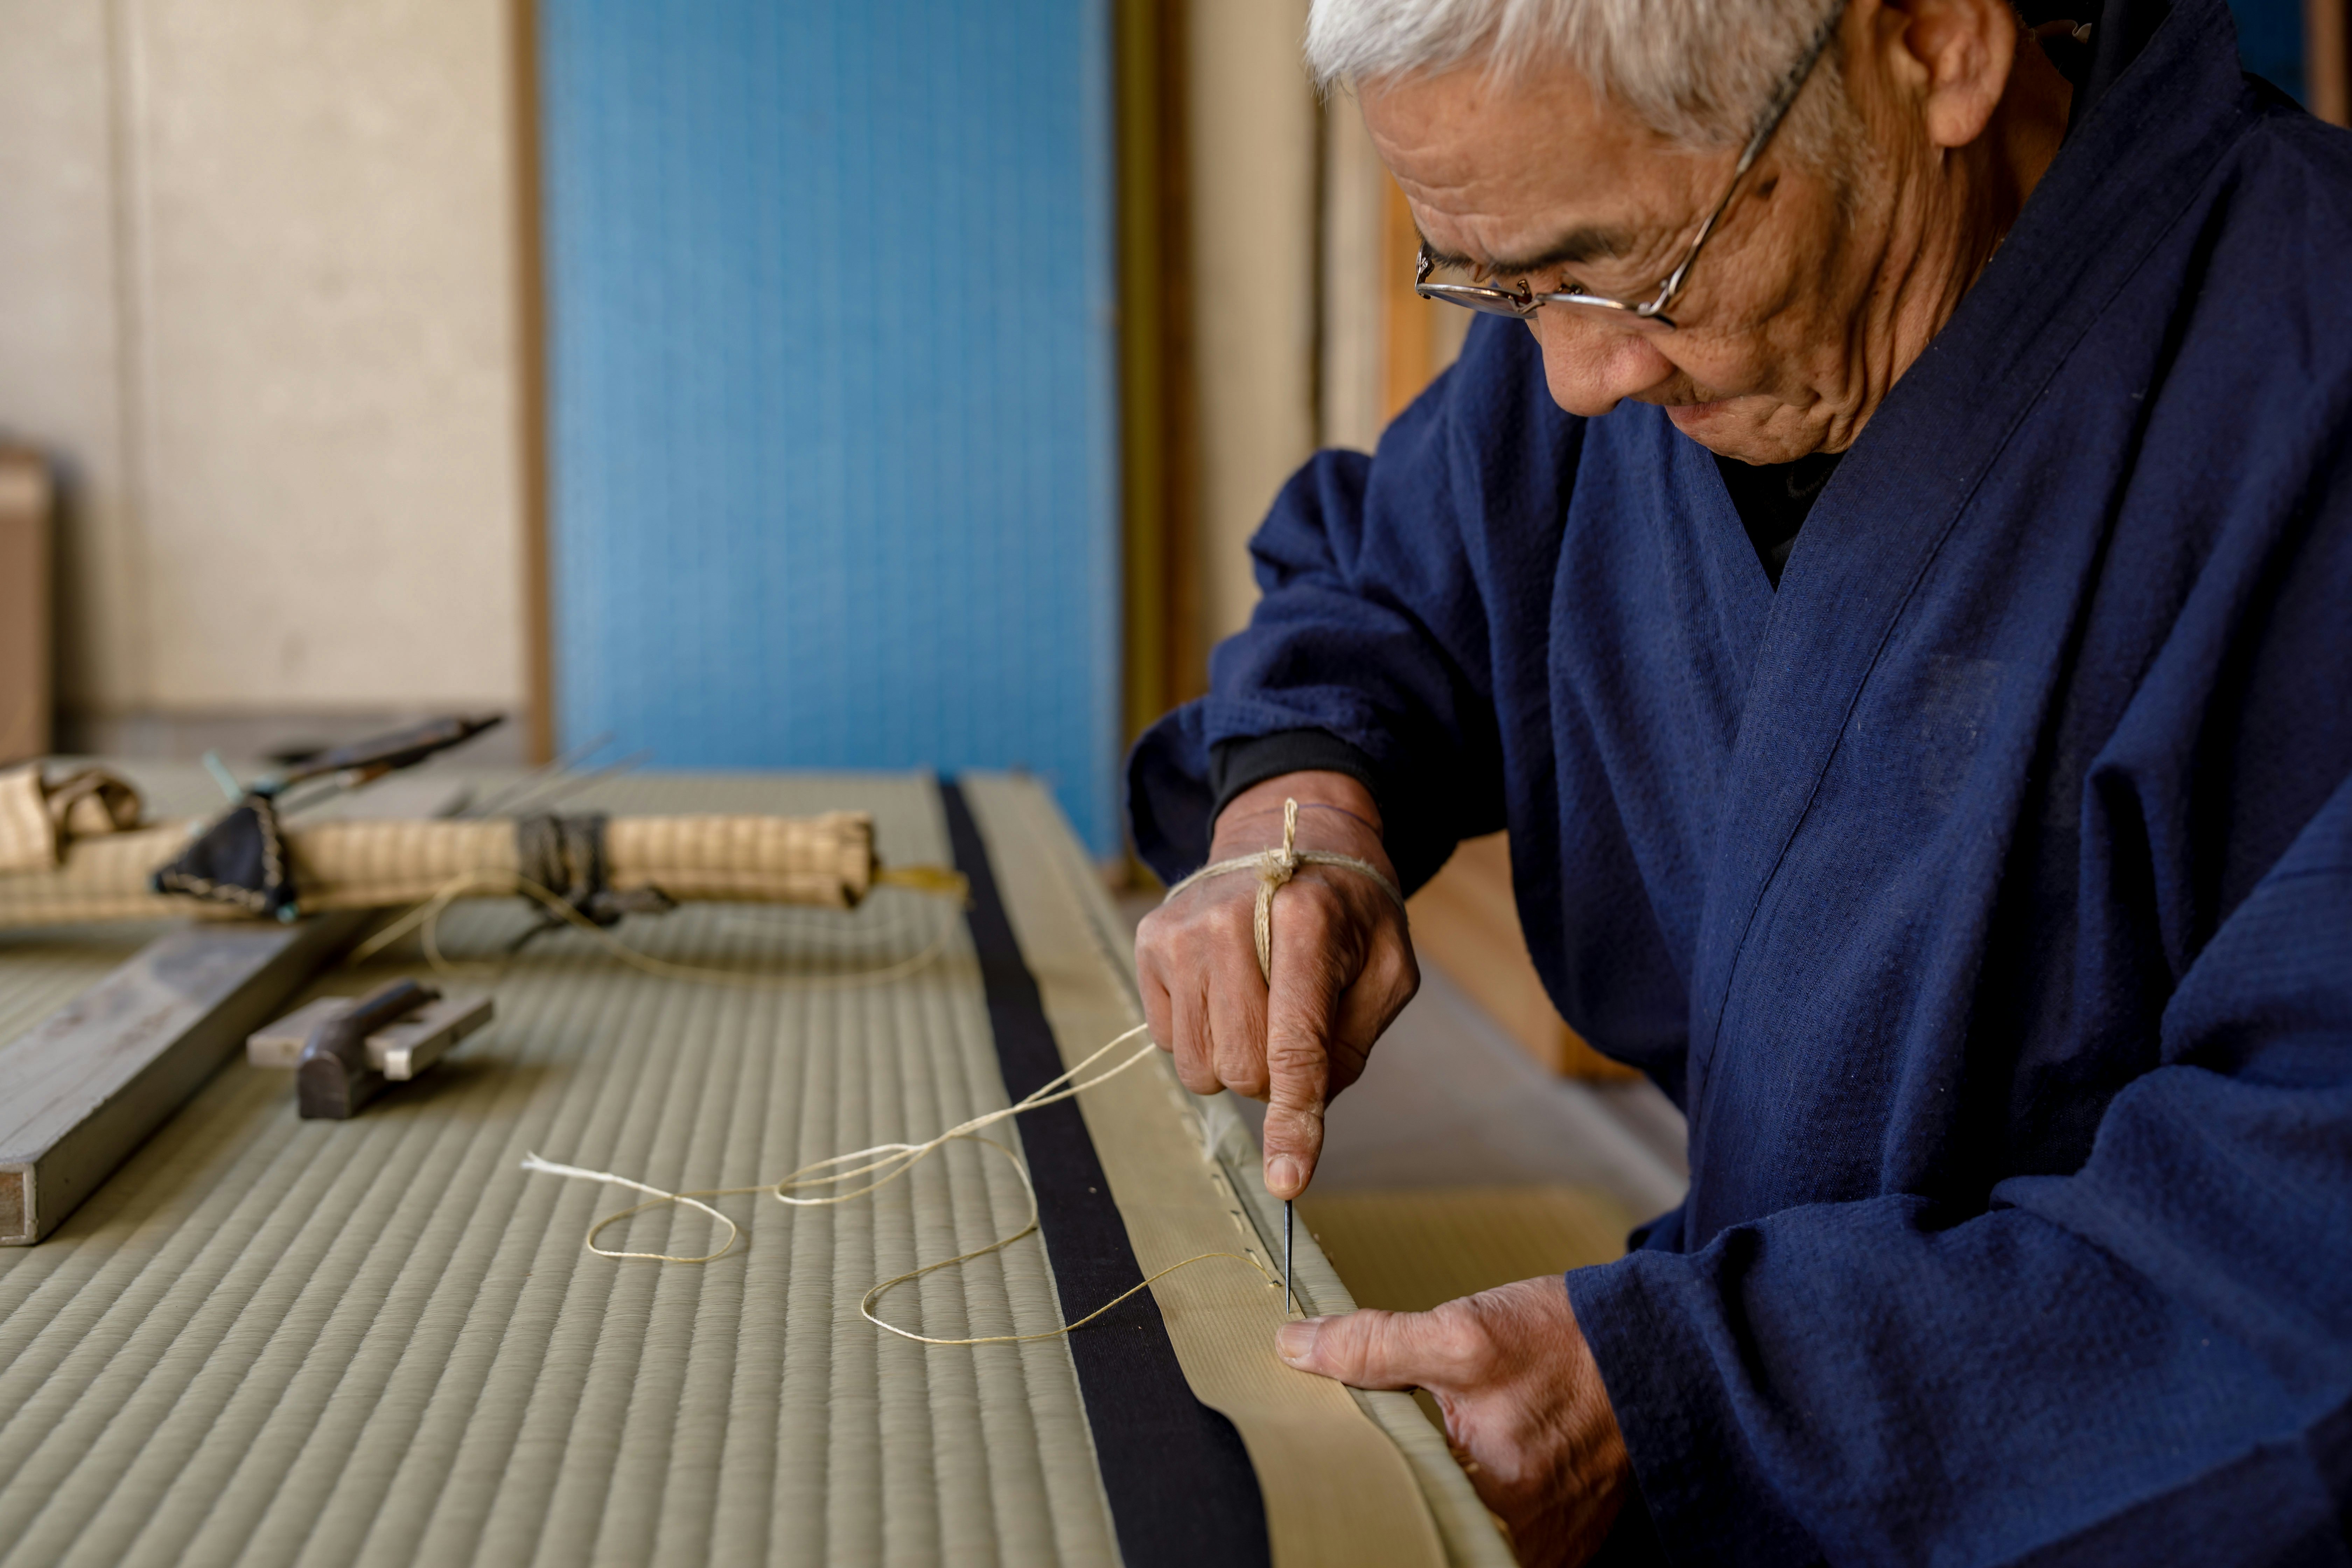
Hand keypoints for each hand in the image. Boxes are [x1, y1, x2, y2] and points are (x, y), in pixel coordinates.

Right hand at [1135, 771, 1417, 1198]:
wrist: (1289, 831)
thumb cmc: (1349, 911)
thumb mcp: (1387, 969)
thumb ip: (1353, 1043)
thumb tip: (1304, 1110)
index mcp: (1306, 921)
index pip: (1295, 1046)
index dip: (1294, 1121)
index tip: (1287, 1182)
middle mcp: (1229, 920)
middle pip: (1242, 1068)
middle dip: (1274, 1078)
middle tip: (1294, 1030)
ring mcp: (1180, 931)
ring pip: (1198, 1066)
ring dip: (1235, 1058)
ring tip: (1259, 1003)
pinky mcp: (1149, 942)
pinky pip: (1166, 1041)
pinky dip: (1201, 1033)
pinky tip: (1226, 987)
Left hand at [1276, 1278, 1630, 1566]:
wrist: (1655, 1346)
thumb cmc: (1565, 1341)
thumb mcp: (1463, 1331)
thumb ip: (1373, 1344)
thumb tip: (1294, 1346)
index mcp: (1495, 1498)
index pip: (1398, 1513)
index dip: (1363, 1486)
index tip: (1335, 1455)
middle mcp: (1525, 1540)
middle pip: (1431, 1527)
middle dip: (1402, 1491)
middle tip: (1383, 1448)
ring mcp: (1551, 1547)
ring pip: (1462, 1532)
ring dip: (1439, 1498)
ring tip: (1434, 1452)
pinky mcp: (1566, 1540)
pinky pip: (1500, 1537)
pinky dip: (1477, 1506)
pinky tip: (1467, 1470)